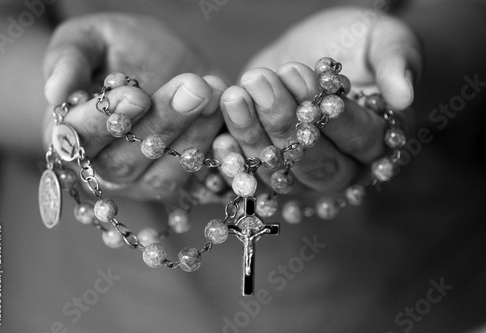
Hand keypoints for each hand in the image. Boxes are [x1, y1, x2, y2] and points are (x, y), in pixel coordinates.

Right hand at [42, 13, 227, 202]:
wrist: (160, 63)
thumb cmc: (118, 49)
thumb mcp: (91, 37)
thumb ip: (69, 57)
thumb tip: (55, 91)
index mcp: (71, 134)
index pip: (78, 140)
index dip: (104, 122)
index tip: (135, 95)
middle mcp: (103, 168)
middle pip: (125, 162)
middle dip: (162, 124)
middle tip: (193, 87)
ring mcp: (142, 182)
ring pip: (164, 176)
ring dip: (193, 136)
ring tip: (214, 92)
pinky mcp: (179, 185)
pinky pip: (197, 181)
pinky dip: (214, 152)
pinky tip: (226, 118)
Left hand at [214, 7, 421, 199]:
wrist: (315, 53)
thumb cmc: (357, 45)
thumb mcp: (383, 38)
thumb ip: (398, 60)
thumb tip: (405, 94)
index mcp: (378, 141)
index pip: (361, 138)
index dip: (337, 116)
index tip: (311, 83)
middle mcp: (342, 168)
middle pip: (316, 165)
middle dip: (285, 125)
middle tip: (262, 83)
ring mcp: (302, 174)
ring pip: (278, 172)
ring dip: (252, 136)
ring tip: (235, 95)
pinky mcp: (270, 170)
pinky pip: (250, 178)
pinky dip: (232, 161)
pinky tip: (217, 139)